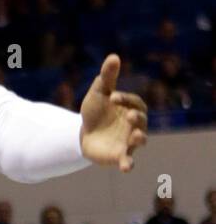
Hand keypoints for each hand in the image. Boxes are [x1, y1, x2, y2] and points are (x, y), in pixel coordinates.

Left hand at [79, 54, 147, 171]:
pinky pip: (128, 161)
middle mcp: (135, 125)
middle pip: (141, 121)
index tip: (112, 96)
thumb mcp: (98, 92)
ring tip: (136, 136)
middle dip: (137, 118)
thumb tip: (114, 56)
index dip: (125, 99)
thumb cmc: (96, 111)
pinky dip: (128, 164)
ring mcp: (128, 141)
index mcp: (131, 108)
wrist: (82, 132)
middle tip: (130, 116)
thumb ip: (107, 76)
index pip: (134, 103)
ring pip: (140, 140)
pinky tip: (126, 167)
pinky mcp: (120, 155)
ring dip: (139, 139)